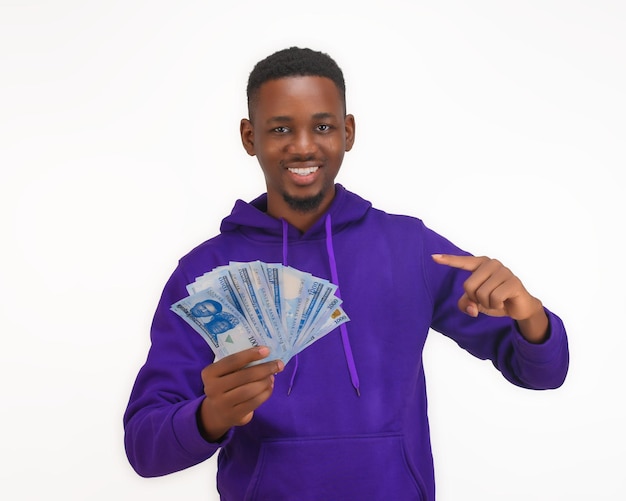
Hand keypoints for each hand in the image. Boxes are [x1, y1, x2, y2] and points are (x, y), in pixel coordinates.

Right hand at [198, 346, 283, 441]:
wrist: (216, 413)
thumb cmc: (225, 385)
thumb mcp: (224, 373)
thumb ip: (238, 364)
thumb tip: (266, 355)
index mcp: (209, 373)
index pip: (232, 361)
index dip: (250, 354)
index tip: (267, 350)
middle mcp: (213, 388)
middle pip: (245, 376)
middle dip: (265, 368)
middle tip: (278, 364)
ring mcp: (223, 404)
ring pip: (250, 390)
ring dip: (266, 381)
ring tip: (273, 376)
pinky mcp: (234, 415)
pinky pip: (254, 402)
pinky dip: (266, 393)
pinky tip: (270, 386)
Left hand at [432, 254, 547, 342]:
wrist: (519, 307)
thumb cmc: (495, 299)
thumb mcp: (476, 303)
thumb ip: (466, 304)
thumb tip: (471, 308)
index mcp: (481, 264)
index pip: (462, 262)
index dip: (448, 260)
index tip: (433, 257)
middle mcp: (492, 263)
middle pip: (468, 286)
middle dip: (475, 298)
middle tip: (487, 299)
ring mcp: (504, 271)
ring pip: (481, 294)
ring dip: (487, 303)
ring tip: (496, 300)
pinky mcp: (514, 282)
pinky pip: (494, 298)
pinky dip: (496, 305)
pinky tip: (503, 302)